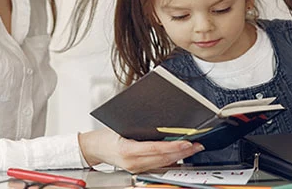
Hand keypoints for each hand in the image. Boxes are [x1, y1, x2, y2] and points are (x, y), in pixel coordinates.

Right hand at [78, 128, 203, 172]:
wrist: (94, 148)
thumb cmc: (106, 136)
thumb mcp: (122, 126)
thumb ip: (142, 126)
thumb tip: (164, 121)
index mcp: (127, 150)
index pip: (156, 149)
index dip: (174, 147)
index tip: (188, 142)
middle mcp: (132, 163)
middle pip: (163, 158)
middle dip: (183, 152)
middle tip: (197, 144)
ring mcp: (135, 169)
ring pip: (163, 164)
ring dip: (179, 157)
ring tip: (192, 148)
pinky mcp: (138, 171)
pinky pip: (157, 166)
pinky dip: (170, 161)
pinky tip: (179, 155)